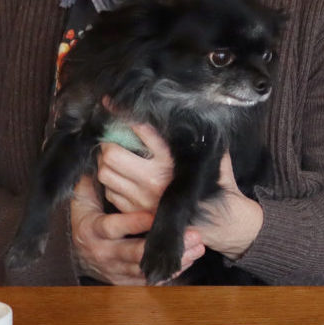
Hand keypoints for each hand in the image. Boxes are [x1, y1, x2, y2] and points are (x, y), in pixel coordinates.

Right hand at [69, 173, 204, 284]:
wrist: (73, 254)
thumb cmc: (85, 219)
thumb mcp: (83, 201)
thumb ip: (92, 182)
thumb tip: (102, 153)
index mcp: (92, 231)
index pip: (113, 227)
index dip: (134, 222)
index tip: (157, 215)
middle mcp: (102, 253)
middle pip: (134, 252)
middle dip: (162, 244)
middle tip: (193, 235)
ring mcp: (113, 270)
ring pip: (145, 268)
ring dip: (174, 259)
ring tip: (197, 247)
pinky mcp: (123, 281)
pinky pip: (148, 280)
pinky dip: (168, 273)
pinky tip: (188, 261)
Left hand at [97, 121, 263, 261]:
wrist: (218, 221)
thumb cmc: (215, 184)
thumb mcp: (214, 156)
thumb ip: (203, 137)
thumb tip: (196, 113)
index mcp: (170, 161)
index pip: (140, 130)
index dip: (122, 113)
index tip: (111, 103)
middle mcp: (153, 180)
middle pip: (111, 153)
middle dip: (109, 142)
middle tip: (114, 138)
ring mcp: (140, 198)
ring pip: (105, 173)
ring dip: (105, 162)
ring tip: (114, 156)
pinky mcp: (134, 212)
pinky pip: (110, 192)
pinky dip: (111, 182)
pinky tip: (121, 177)